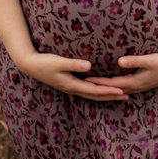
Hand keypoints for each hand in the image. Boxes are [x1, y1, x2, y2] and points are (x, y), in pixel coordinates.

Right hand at [14, 52, 129, 101]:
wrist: (30, 65)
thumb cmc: (44, 62)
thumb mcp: (59, 62)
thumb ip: (74, 64)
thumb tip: (90, 66)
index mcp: (72, 85)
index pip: (95, 90)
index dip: (109, 91)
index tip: (122, 91)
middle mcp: (73, 88)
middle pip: (95, 96)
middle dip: (111, 96)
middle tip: (127, 96)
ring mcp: (70, 87)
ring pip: (91, 94)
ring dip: (105, 95)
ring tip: (118, 94)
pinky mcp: (68, 83)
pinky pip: (86, 90)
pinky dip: (96, 91)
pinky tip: (100, 88)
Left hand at [83, 51, 157, 94]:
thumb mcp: (149, 60)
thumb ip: (134, 61)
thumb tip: (119, 61)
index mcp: (135, 82)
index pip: (112, 83)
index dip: (98, 82)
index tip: (86, 80)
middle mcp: (135, 87)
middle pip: (113, 89)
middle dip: (99, 88)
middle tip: (84, 85)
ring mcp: (139, 87)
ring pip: (118, 90)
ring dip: (106, 89)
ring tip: (94, 87)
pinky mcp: (142, 84)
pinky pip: (124, 88)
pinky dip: (115, 88)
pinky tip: (112, 86)